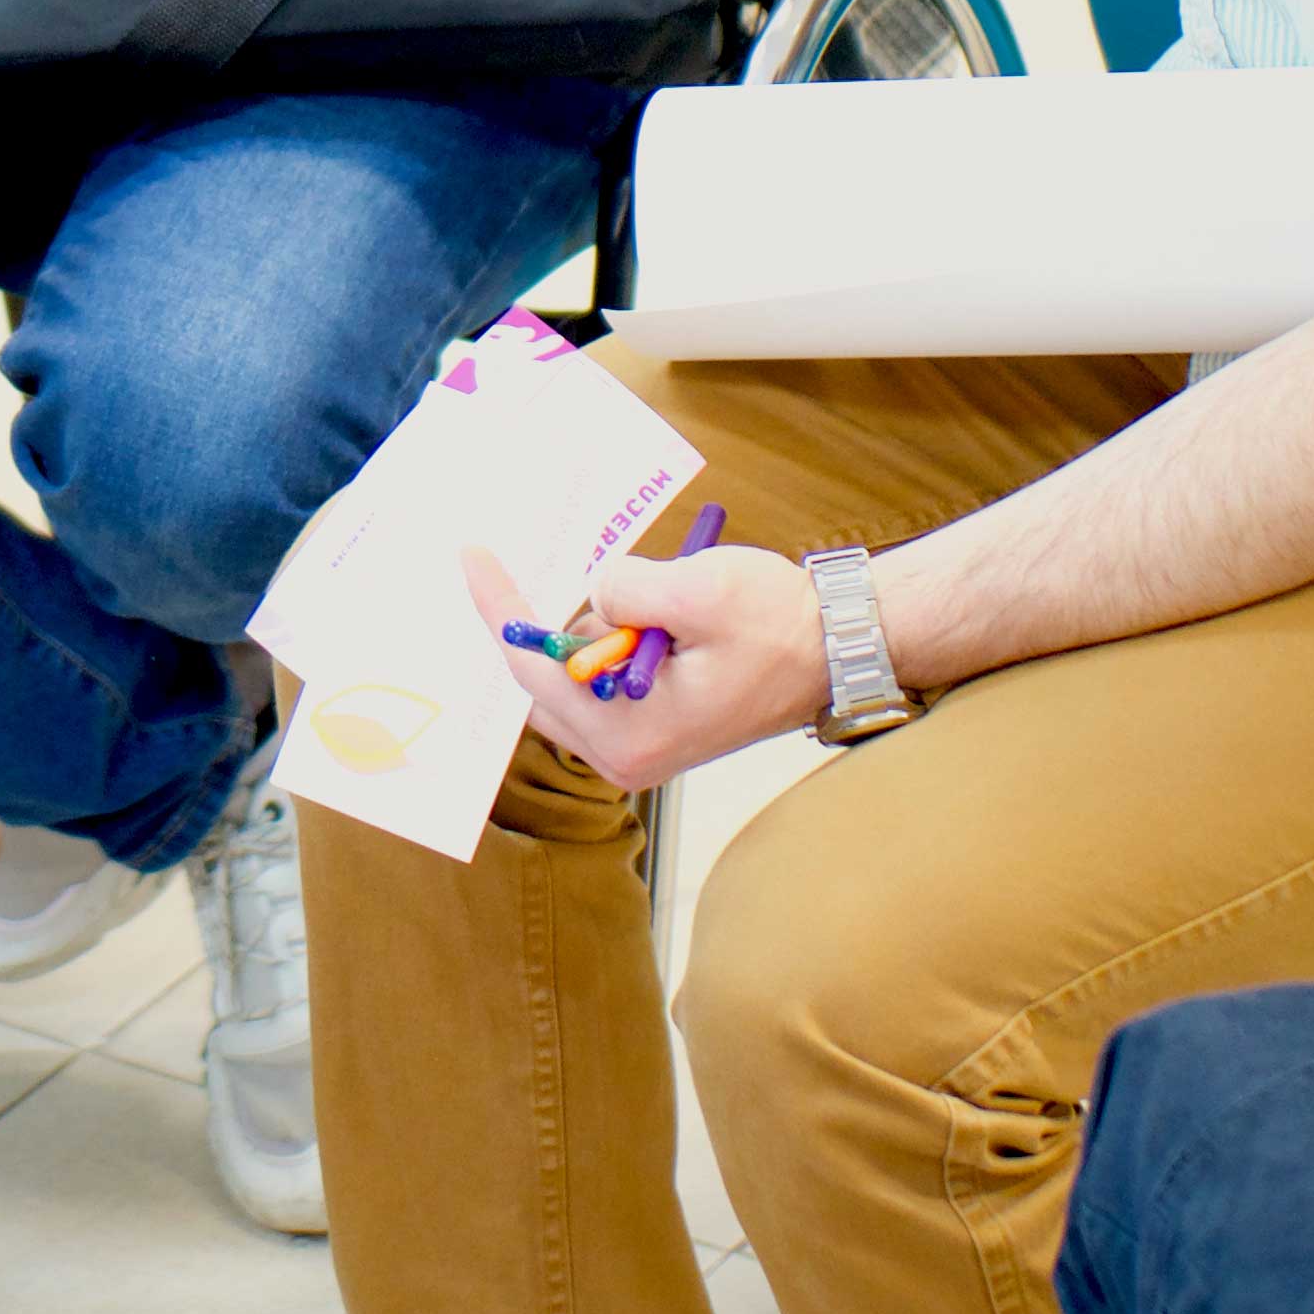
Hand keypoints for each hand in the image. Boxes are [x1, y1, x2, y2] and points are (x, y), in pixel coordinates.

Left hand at [466, 538, 832, 790]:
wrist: (840, 648)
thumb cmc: (780, 625)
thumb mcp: (698, 591)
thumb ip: (627, 591)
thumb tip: (593, 594)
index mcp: (629, 734)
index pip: (534, 667)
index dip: (499, 608)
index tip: (474, 558)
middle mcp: (628, 755)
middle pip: (542, 683)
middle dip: (532, 622)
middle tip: (510, 564)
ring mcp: (643, 746)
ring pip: (571, 683)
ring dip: (574, 632)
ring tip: (597, 588)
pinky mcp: (658, 727)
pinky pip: (601, 684)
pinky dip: (598, 643)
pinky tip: (617, 609)